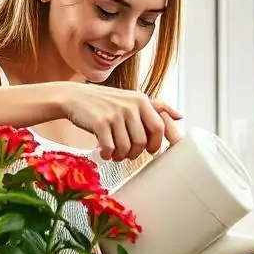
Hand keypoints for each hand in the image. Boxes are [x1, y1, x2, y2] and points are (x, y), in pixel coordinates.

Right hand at [60, 83, 182, 160]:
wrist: (73, 97)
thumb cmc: (104, 102)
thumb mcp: (131, 99)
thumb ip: (156, 107)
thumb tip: (180, 116)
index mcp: (141, 100)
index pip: (159, 128)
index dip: (156, 144)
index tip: (150, 151)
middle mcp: (130, 105)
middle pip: (143, 142)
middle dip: (136, 154)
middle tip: (128, 154)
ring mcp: (115, 113)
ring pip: (127, 148)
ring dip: (120, 156)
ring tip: (114, 153)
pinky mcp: (100, 122)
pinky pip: (110, 148)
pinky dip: (107, 154)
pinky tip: (103, 152)